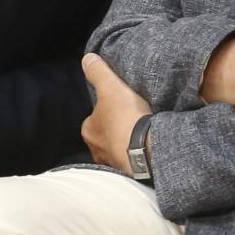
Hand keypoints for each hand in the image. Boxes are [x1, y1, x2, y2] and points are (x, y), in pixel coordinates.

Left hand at [79, 53, 151, 174]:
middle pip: (105, 136)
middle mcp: (95, 151)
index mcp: (88, 130)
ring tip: (142, 136)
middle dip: (116, 130)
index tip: (120, 106)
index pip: (94, 117)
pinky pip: (131, 162)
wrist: (146, 152)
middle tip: (133, 121)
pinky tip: (147, 150)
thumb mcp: (111, 87)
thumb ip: (98, 72)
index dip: (106, 110)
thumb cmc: (124, 119)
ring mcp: (112, 165)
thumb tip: (87, 58)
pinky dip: (136, 156)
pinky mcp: (128, 175)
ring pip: (117, 151)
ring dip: (127, 145)